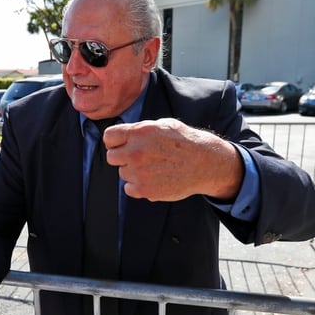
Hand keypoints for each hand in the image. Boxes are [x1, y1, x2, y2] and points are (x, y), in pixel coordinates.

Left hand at [104, 118, 243, 201]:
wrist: (205, 163)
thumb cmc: (185, 142)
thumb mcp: (162, 125)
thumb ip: (139, 130)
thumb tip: (122, 136)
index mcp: (139, 132)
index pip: (109, 137)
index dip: (115, 141)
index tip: (122, 145)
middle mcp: (135, 152)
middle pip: (112, 157)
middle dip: (122, 157)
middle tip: (139, 158)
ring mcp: (139, 172)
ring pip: (122, 173)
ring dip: (133, 172)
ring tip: (153, 168)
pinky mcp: (144, 190)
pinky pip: (129, 189)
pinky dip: (138, 186)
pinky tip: (153, 179)